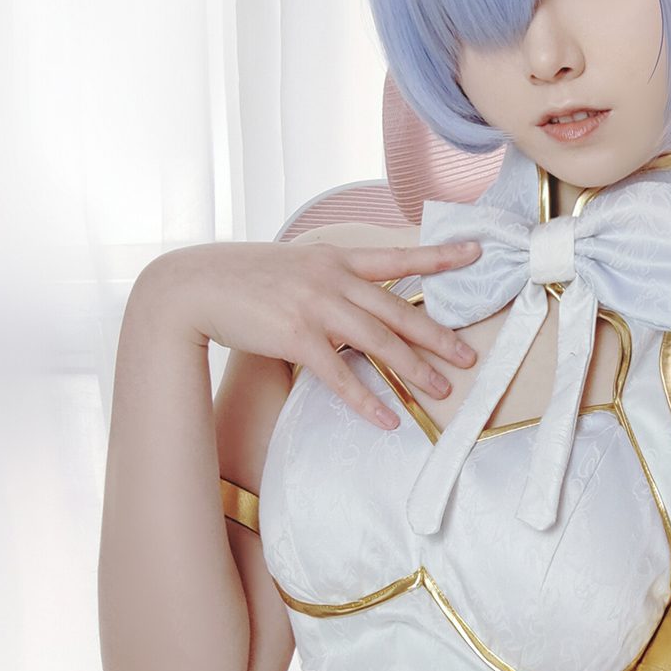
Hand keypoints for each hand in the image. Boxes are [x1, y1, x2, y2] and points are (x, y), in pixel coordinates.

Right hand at [136, 235, 482, 429]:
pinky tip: (388, 419)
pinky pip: (341, 376)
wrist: (194, 284)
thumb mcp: (294, 264)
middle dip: (438, 336)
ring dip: (414, 370)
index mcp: (336, 257)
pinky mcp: (296, 337)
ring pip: (379, 343)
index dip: (440, 256)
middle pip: (399, 310)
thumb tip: (354, 298)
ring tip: (441, 391)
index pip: (399, 255)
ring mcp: (316, 307)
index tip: (476, 252)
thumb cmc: (242, 277)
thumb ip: (328, 278)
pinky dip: (367, 400)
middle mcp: (333, 279)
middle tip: (469, 358)